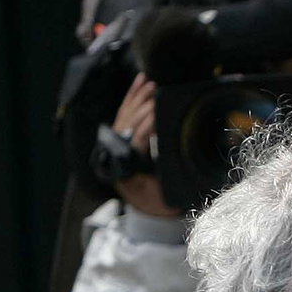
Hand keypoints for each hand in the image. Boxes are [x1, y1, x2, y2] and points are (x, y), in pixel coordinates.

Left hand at [111, 73, 179, 218]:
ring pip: (124, 114)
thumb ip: (166, 177)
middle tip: (157, 91)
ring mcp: (116, 143)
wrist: (148, 208)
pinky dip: (132, 96)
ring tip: (150, 82)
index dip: (148, 124)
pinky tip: (140, 82)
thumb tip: (177, 155)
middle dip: (142, 105)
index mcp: (126, 167)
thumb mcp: (165, 195)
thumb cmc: (160, 202)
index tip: (160, 110)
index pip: (135, 138)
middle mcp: (115, 153)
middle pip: (127, 122)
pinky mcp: (121, 136)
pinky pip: (125, 112)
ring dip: (137, 97)